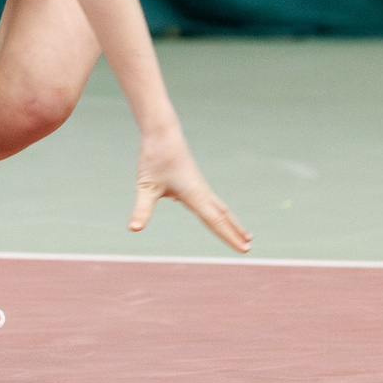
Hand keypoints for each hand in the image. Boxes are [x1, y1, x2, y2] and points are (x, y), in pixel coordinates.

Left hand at [130, 129, 250, 250]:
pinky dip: (221, 211)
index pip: (215, 222)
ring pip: (220, 208)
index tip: (244, 249)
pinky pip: (213, 201)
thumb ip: (142, 210)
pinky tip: (219, 215)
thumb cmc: (155, 158)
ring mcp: (199, 186)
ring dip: (232, 222)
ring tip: (244, 234)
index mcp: (194, 195)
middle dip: (235, 233)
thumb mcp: (146, 186)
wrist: (163, 133)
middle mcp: (201, 191)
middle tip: (248, 248)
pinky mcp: (194, 180)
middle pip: (222, 216)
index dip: (230, 237)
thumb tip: (133, 229)